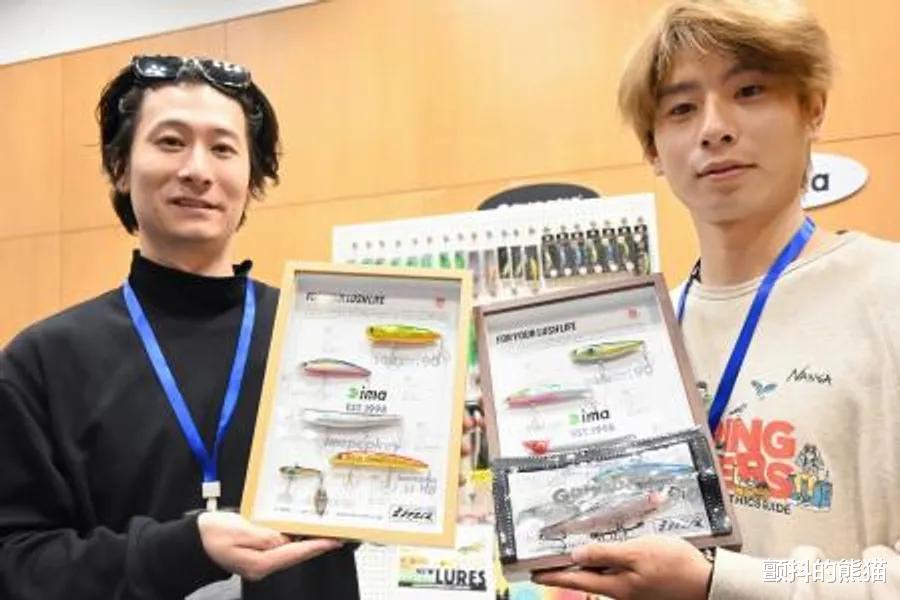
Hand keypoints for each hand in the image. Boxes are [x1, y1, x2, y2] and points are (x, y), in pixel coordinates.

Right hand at [198, 511, 343, 580]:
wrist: (193, 540)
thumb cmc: (212, 534)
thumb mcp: (240, 530)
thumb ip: (266, 535)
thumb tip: (285, 539)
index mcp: (259, 562)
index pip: (295, 553)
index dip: (317, 546)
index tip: (333, 541)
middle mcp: (261, 566)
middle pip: (296, 555)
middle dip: (316, 544)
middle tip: (335, 534)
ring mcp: (259, 563)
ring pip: (290, 552)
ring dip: (306, 542)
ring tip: (323, 532)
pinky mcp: (257, 556)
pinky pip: (280, 549)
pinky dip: (292, 540)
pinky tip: (300, 532)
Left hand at [532, 536, 710, 599]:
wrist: (708, 582)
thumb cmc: (675, 565)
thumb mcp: (637, 552)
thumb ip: (606, 554)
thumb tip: (576, 555)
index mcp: (617, 585)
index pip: (576, 580)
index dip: (554, 575)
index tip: (534, 573)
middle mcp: (622, 592)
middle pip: (587, 580)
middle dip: (566, 573)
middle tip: (546, 567)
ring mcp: (633, 592)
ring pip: (602, 578)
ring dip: (587, 568)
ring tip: (571, 558)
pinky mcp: (644, 587)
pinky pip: (618, 576)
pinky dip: (606, 567)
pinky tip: (605, 557)